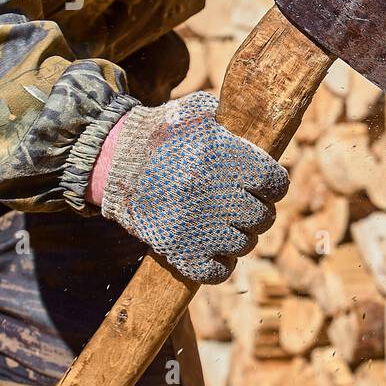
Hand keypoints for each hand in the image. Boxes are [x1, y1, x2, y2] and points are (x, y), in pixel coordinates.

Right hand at [95, 92, 288, 283]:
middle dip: (257, 210)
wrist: (111, 161)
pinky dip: (221, 263)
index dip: (273, 184)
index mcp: (220, 156)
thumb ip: (234, 123)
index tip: (265, 185)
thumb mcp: (198, 113)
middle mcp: (210, 192)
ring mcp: (194, 226)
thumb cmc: (162, 134)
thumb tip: (267, 132)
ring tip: (225, 222)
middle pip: (263, 216)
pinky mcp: (177, 251)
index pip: (274, 182)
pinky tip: (213, 246)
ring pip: (244, 244)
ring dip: (239, 235)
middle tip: (242, 205)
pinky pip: (218, 271)